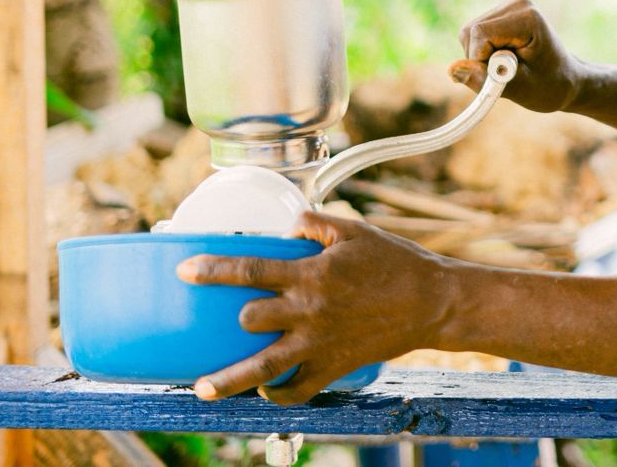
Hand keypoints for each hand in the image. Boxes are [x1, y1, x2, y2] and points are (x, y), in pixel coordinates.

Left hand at [176, 211, 448, 403]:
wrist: (431, 302)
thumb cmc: (395, 262)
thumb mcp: (355, 231)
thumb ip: (315, 223)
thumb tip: (287, 224)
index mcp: (311, 274)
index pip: (249, 270)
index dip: (213, 270)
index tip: (185, 271)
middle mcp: (309, 311)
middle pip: (250, 320)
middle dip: (235, 318)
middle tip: (231, 317)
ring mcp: (320, 343)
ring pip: (264, 368)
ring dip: (229, 381)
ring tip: (202, 390)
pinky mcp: (334, 366)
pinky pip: (299, 389)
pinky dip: (279, 393)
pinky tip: (265, 390)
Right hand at [448, 0, 582, 111]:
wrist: (565, 79)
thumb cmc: (549, 87)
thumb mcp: (518, 89)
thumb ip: (483, 79)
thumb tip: (451, 69)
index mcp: (527, 18)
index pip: (479, 34)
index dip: (480, 60)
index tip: (500, 76)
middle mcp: (518, 5)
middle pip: (470, 32)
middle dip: (479, 59)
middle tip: (505, 75)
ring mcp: (509, 6)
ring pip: (468, 33)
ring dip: (480, 57)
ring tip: (508, 68)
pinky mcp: (501, 13)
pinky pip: (473, 34)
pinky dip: (482, 52)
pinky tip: (504, 59)